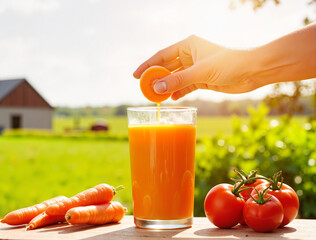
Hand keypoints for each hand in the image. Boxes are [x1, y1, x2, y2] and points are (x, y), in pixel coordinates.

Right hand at [133, 35, 261, 99]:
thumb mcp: (200, 72)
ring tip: (155, 97)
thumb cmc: (229, 63)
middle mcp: (190, 55)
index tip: (136, 76)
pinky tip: (172, 99)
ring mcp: (196, 68)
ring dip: (167, 87)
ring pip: (176, 78)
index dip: (147, 66)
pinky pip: (185, 86)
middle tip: (144, 90)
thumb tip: (156, 88)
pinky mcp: (203, 79)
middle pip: (167, 67)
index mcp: (188, 45)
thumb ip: (177, 80)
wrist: (254, 71)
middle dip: (156, 79)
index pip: (162, 55)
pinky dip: (178, 92)